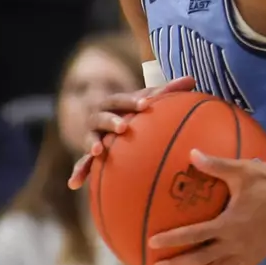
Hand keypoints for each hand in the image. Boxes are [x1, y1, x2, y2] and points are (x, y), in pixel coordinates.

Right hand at [67, 75, 195, 188]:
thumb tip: (191, 79)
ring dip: (92, 144)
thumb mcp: (150, 102)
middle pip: (102, 117)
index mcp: (114, 104)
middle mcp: (100, 118)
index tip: (145, 105)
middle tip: (124, 127)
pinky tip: (74, 184)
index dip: (132, 101)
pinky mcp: (89, 156)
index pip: (122, 100)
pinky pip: (82, 164)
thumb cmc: (138, 113)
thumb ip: (168, 92)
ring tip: (97, 151)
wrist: (118, 125)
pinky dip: (78, 173)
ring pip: (89, 139)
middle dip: (111, 120)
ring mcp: (93, 137)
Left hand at [146, 150, 265, 264]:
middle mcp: (236, 244)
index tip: (153, 243)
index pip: (194, 235)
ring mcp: (248, 254)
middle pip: (201, 260)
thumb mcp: (241, 170)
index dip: (172, 240)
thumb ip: (215, 165)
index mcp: (228, 224)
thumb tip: (191, 153)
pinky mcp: (259, 257)